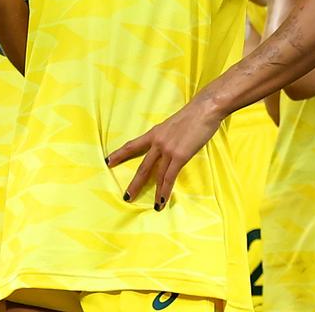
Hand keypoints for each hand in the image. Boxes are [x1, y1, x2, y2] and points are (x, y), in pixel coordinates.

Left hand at [105, 96, 224, 209]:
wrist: (205, 109)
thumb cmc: (194, 114)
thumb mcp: (174, 124)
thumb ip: (169, 136)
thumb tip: (170, 144)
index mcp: (155, 133)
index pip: (133, 145)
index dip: (120, 154)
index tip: (109, 161)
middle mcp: (158, 142)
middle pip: (142, 166)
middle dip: (134, 183)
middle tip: (126, 196)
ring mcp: (168, 150)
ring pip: (156, 175)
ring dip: (154, 192)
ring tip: (152, 205)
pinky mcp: (180, 156)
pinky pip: (170, 177)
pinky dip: (165, 191)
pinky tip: (162, 201)